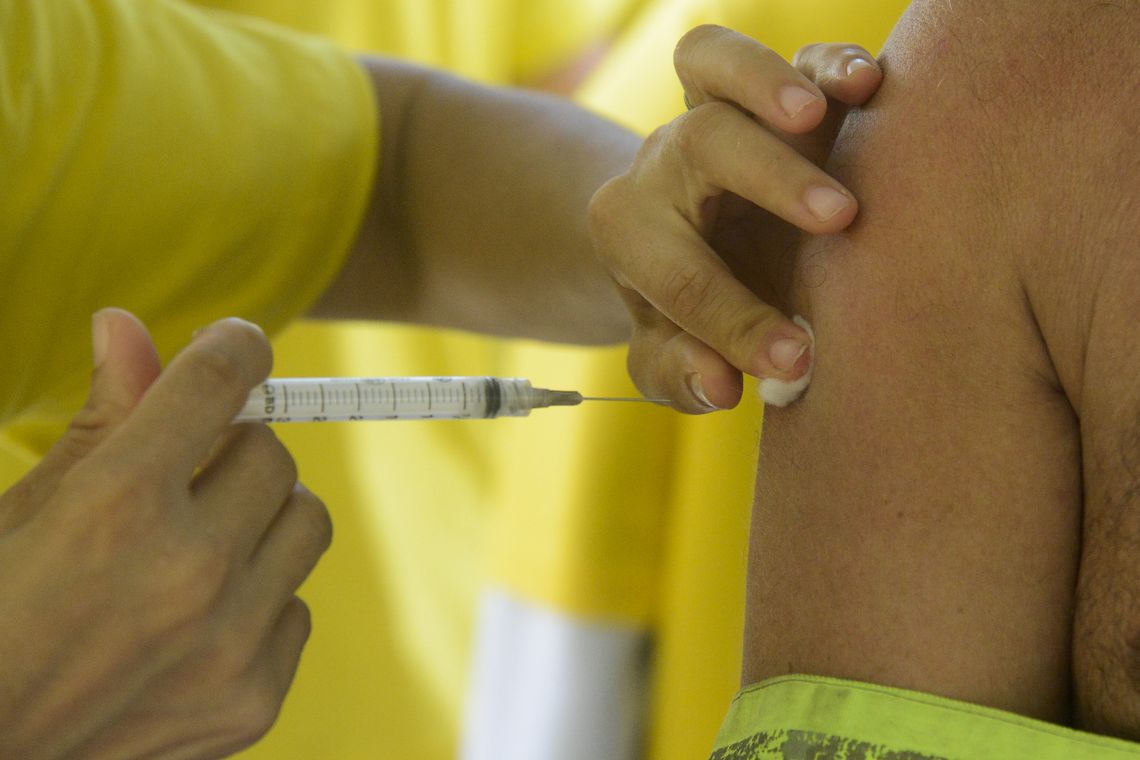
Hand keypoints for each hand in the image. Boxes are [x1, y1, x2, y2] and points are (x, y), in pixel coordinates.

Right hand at [0, 309, 331, 758]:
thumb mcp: (19, 512)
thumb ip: (99, 420)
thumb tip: (128, 325)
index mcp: (117, 505)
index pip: (219, 381)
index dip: (233, 348)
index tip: (235, 346)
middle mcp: (188, 570)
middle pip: (273, 454)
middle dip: (234, 447)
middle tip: (186, 473)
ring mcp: (229, 643)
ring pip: (305, 522)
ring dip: (261, 517)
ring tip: (197, 544)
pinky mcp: (253, 700)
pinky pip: (298, 607)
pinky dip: (261, 600)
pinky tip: (196, 621)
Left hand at [588, 26, 882, 410]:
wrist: (684, 240)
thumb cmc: (681, 308)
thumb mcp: (667, 354)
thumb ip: (681, 374)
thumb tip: (720, 385)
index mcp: (629, 233)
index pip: (680, 277)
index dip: (736, 323)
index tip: (795, 361)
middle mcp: (664, 164)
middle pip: (700, 144)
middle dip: (770, 179)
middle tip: (840, 219)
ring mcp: (710, 115)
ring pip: (711, 64)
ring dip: (768, 82)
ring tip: (820, 113)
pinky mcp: (764, 89)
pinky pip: (779, 55)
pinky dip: (823, 61)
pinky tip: (868, 84)